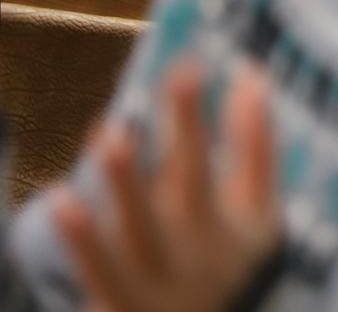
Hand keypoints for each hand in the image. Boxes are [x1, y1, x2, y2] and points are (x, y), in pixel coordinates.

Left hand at [51, 62, 280, 311]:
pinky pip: (99, 269)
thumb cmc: (229, 261)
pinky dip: (81, 237)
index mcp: (240, 226)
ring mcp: (159, 278)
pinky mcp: (118, 300)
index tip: (212, 67)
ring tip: (111, 135)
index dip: (228, 118)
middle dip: (183, 134)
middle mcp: (201, 251)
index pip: (238, 162)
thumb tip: (250, 76)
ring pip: (141, 228)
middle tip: (179, 76)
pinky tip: (63, 198)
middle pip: (191, 189)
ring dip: (127, 184)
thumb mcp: (257, 213)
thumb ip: (256, 148)